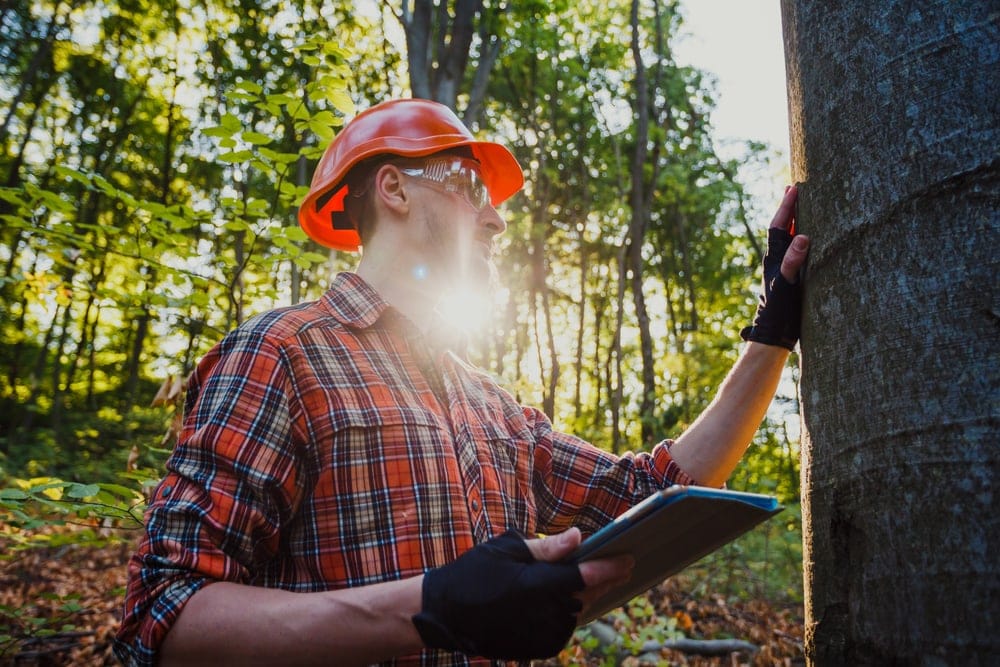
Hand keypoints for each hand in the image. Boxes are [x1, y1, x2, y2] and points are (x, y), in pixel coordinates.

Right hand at [414, 529, 619, 659]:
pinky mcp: (535, 649)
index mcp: (536, 585)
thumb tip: (578, 537)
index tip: (629, 558)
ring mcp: (539, 635)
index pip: (584, 576)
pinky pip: (562, 630)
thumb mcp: (506, 550)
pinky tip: (558, 602)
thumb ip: (546, 548)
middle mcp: (542, 613)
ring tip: (583, 583)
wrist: (444, 613)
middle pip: (586, 595)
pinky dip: (565, 616)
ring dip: (582, 599)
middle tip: (617, 566)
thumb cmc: (473, 573)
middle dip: (601, 580)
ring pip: (576, 613)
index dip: (610, 567)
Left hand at [740, 185, 810, 349]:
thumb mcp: (787, 284)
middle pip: (783, 227)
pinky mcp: (792, 277)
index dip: (786, 207)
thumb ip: (793, 262)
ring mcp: (784, 268)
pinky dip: (803, 239)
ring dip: (796, 222)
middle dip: (789, 208)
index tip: (794, 188)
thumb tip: (803, 236)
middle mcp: (777, 259)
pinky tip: (811, 238)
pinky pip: (797, 252)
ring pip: (790, 239)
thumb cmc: (780, 310)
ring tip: (804, 206)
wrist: (775, 333)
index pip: (779, 225)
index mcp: (774, 257)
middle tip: (795, 188)